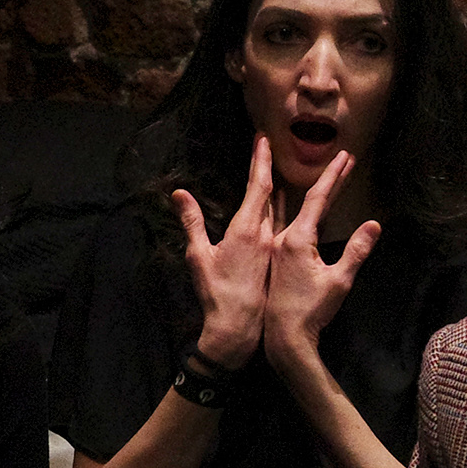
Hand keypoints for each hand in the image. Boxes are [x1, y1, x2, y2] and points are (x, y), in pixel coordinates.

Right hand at [175, 141, 281, 371]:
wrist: (239, 328)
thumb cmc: (217, 293)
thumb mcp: (197, 256)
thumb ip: (191, 222)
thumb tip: (178, 194)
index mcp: (247, 230)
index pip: (258, 186)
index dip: (261, 160)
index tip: (264, 139)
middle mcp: (264, 234)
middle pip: (272, 193)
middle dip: (274, 168)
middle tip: (280, 145)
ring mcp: (272, 248)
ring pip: (278, 210)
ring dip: (285, 189)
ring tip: (287, 169)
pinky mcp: (274, 260)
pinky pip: (279, 227)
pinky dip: (280, 210)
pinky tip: (283, 206)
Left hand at [261, 150, 380, 371]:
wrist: (284, 338)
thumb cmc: (312, 311)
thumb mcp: (340, 281)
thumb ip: (357, 251)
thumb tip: (374, 224)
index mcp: (297, 239)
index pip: (319, 198)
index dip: (334, 176)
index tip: (344, 156)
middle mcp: (283, 238)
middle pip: (307, 200)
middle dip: (327, 179)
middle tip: (342, 159)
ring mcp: (278, 249)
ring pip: (293, 211)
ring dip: (308, 193)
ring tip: (320, 176)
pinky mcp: (276, 260)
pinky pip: (285, 225)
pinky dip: (293, 210)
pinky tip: (289, 204)